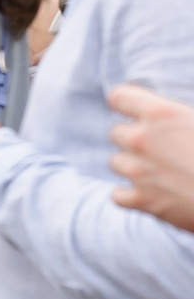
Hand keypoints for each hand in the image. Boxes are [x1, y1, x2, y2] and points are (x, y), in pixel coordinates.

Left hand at [111, 84, 193, 232]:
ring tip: (160, 170)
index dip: (127, 104)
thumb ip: (182, 117)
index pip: (119, 98)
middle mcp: (143, 140)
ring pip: (116, 162)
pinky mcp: (142, 201)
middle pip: (116, 133)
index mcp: (162, 114)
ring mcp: (138, 171)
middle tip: (160, 147)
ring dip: (133, 165)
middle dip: (134, 138)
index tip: (135, 111)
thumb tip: (179, 121)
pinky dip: (131, 195)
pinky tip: (151, 192)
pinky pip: (118, 195)